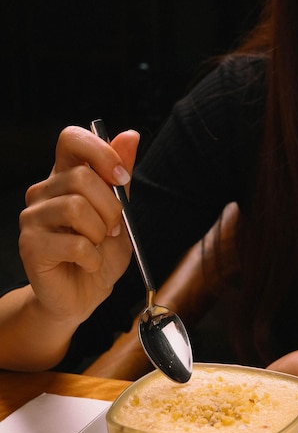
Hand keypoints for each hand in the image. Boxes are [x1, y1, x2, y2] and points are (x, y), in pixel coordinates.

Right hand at [19, 125, 139, 326]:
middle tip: (113, 230)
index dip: (100, 151)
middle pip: (81, 177)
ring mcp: (33, 218)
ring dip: (100, 234)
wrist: (82, 297)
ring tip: (98, 247)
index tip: (121, 178)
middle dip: (111, 208)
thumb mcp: (120, 214)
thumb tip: (130, 136)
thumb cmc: (99, 256)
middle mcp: (44, 192)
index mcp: (65, 177)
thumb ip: (120, 178)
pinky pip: (74, 243)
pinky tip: (87, 264)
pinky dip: (92, 258)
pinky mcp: (30, 245)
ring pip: (76, 208)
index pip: (71, 138)